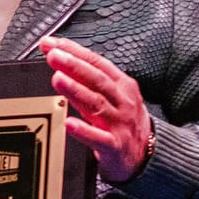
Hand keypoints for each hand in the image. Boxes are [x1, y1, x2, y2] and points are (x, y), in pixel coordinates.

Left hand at [41, 37, 151, 182]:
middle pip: (97, 80)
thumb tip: (59, 61)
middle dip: (74, 65)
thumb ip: (88, 80)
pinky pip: (98, 138)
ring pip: (96, 104)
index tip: (52, 44)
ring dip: (76, 90)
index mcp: (121, 85)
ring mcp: (119, 123)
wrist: (146, 155)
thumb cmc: (124, 121)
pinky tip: (69, 123)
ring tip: (57, 79)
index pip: (96, 63)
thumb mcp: (112, 96)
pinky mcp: (114, 145)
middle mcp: (122, 101)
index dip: (74, 51)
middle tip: (53, 56)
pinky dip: (83, 130)